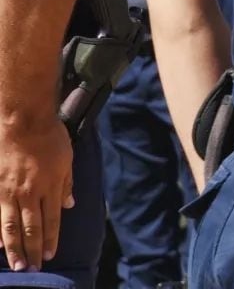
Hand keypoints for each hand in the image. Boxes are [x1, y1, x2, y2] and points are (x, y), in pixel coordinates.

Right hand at [0, 117, 73, 271]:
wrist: (23, 120)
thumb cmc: (49, 135)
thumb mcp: (67, 157)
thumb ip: (67, 182)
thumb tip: (69, 203)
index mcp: (50, 186)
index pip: (52, 219)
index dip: (51, 239)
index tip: (51, 255)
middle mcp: (30, 192)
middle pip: (32, 227)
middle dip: (34, 250)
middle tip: (34, 268)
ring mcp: (9, 191)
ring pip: (11, 226)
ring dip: (14, 248)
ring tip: (18, 264)